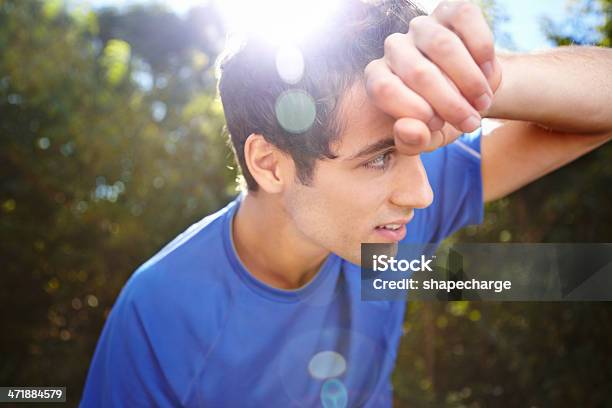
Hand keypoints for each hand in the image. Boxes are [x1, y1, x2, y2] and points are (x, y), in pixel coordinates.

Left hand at [364, 1, 501, 152]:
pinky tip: (488, 73)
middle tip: (470, 123)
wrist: (472, 96)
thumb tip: (406, 129)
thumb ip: (412, 141)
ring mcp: (421, 27)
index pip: (383, 88)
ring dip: (470, 80)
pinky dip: (482, 50)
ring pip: (443, 46)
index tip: (438, 125)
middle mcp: (394, 47)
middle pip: (418, 72)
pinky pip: (465, 19)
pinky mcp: (450, 11)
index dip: (413, 110)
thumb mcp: (427, 138)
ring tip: (483, 103)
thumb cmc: (442, 118)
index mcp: (378, 77)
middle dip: (450, 103)